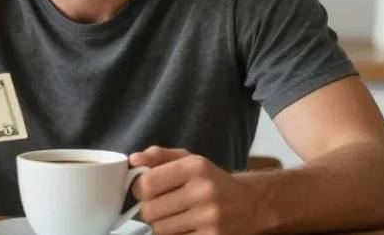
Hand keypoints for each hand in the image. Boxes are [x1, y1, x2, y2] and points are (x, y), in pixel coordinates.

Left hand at [130, 146, 260, 234]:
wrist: (250, 203)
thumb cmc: (211, 180)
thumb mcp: (188, 160)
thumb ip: (158, 156)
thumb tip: (133, 159)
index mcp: (195, 167)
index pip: (147, 183)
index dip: (139, 188)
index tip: (144, 189)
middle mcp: (204, 191)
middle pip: (150, 210)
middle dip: (148, 208)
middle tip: (159, 204)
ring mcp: (210, 218)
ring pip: (160, 229)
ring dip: (160, 224)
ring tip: (173, 215)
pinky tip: (184, 226)